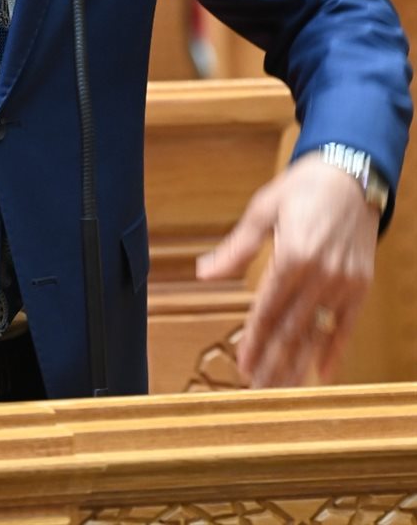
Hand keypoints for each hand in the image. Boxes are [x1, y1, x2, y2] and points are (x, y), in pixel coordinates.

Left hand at [195, 152, 379, 387]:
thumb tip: (205, 273)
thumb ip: (236, 248)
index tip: (242, 364)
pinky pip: (346, 325)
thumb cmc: (303, 189)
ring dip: (298, 363)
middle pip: (292, 328)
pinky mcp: (360, 284)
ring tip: (282, 389)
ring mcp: (343, 282)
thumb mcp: (262, 210)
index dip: (254, 339)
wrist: (350, 175)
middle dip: (273, 362)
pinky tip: (321, 373)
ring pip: (317, 332)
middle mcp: (320, 273)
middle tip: (258, 390)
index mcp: (291, 254)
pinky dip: (335, 351)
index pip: (268, 308)